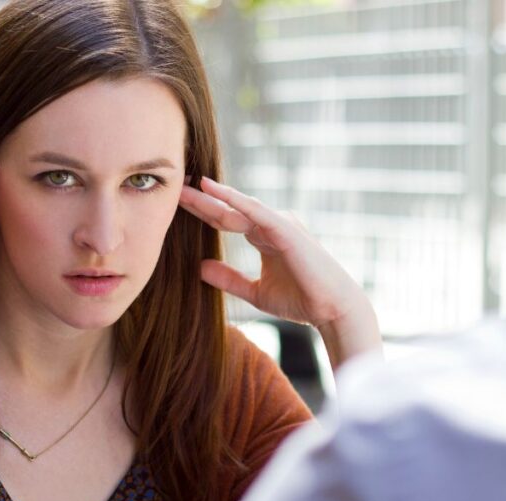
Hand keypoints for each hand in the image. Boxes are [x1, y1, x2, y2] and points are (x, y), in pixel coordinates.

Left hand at [180, 177, 380, 366]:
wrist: (331, 310)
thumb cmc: (300, 300)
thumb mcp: (255, 292)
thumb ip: (229, 280)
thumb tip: (200, 268)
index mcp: (263, 236)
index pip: (226, 219)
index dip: (202, 210)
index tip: (177, 202)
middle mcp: (270, 225)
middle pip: (228, 209)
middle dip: (201, 199)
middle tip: (174, 185)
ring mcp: (279, 224)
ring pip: (239, 207)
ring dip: (213, 197)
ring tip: (188, 186)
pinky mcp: (287, 230)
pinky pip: (257, 212)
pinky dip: (237, 200)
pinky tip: (216, 191)